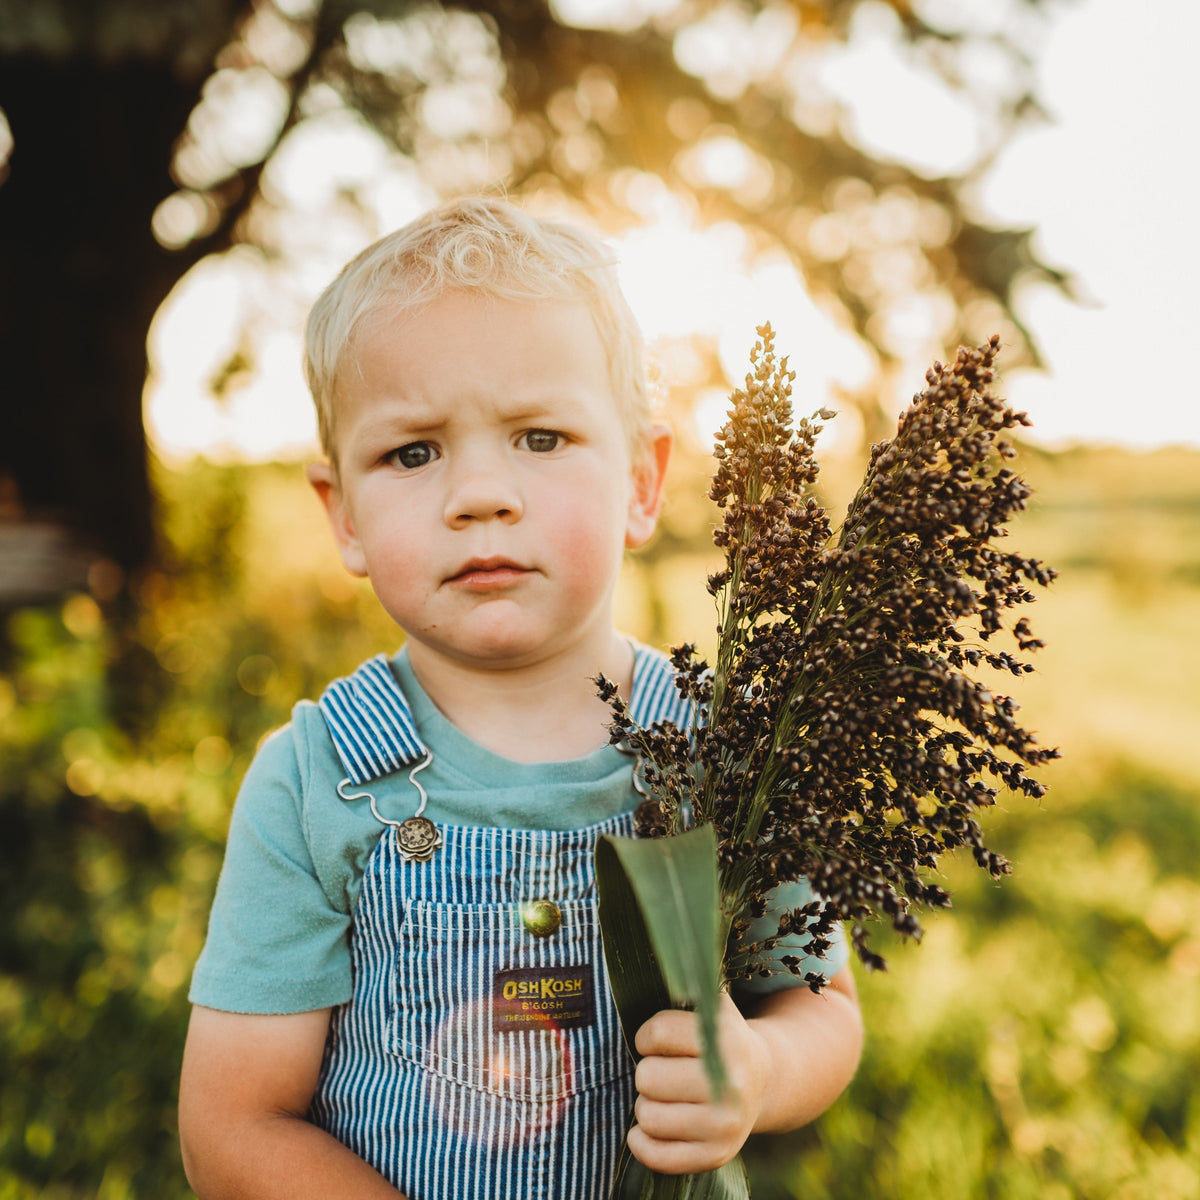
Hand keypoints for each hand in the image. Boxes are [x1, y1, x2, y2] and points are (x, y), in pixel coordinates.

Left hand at [627, 993, 769, 1174]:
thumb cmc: (721, 1037)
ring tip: (666, 1096)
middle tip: (664, 1070)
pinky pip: (656, 1156)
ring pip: (647, 1116)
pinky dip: (642, 1141)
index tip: (657, 1040)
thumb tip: (655, 957)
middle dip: (648, 1071)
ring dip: (647, 1104)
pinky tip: (651, 1126)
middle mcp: (731, 1084)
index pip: (656, 1033)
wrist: (765, 1081)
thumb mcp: (712, 1004)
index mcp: (726, 1038)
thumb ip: (687, 982)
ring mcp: (726, 1125)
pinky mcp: (717, 1156)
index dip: (647, 1036)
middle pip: (647, 1077)